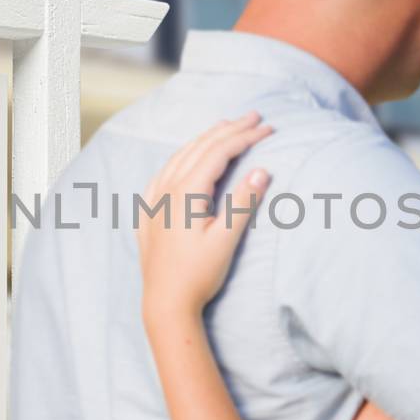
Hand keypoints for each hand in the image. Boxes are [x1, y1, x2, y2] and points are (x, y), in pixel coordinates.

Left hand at [138, 112, 272, 319]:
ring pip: (181, 156)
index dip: (245, 137)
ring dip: (206, 139)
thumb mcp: (226, 240)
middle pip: (200, 147)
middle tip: (255, 117)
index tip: (269, 129)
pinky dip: (184, 156)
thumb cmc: (197, 275)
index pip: (219, 152)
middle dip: (229, 129)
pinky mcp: (150, 211)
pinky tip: (188, 157)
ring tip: (227, 126)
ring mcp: (154, 199)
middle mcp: (166, 189)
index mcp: (185, 193)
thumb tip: (261, 171)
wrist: (165, 303)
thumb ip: (243, 203)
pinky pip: (166, 171)